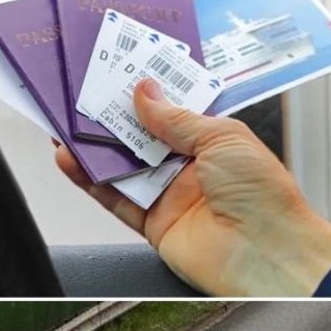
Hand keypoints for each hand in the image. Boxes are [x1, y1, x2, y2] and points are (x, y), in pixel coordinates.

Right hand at [54, 78, 330, 296]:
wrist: (267, 257)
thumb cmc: (264, 196)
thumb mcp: (221, 137)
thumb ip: (176, 118)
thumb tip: (144, 92)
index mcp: (210, 140)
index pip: (169, 109)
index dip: (143, 92)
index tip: (115, 73)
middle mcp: (187, 166)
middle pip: (138, 136)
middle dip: (109, 117)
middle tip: (80, 95)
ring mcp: (167, 194)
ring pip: (120, 165)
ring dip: (92, 147)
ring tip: (63, 124)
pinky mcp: (151, 222)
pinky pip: (114, 197)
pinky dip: (89, 180)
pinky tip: (70, 161)